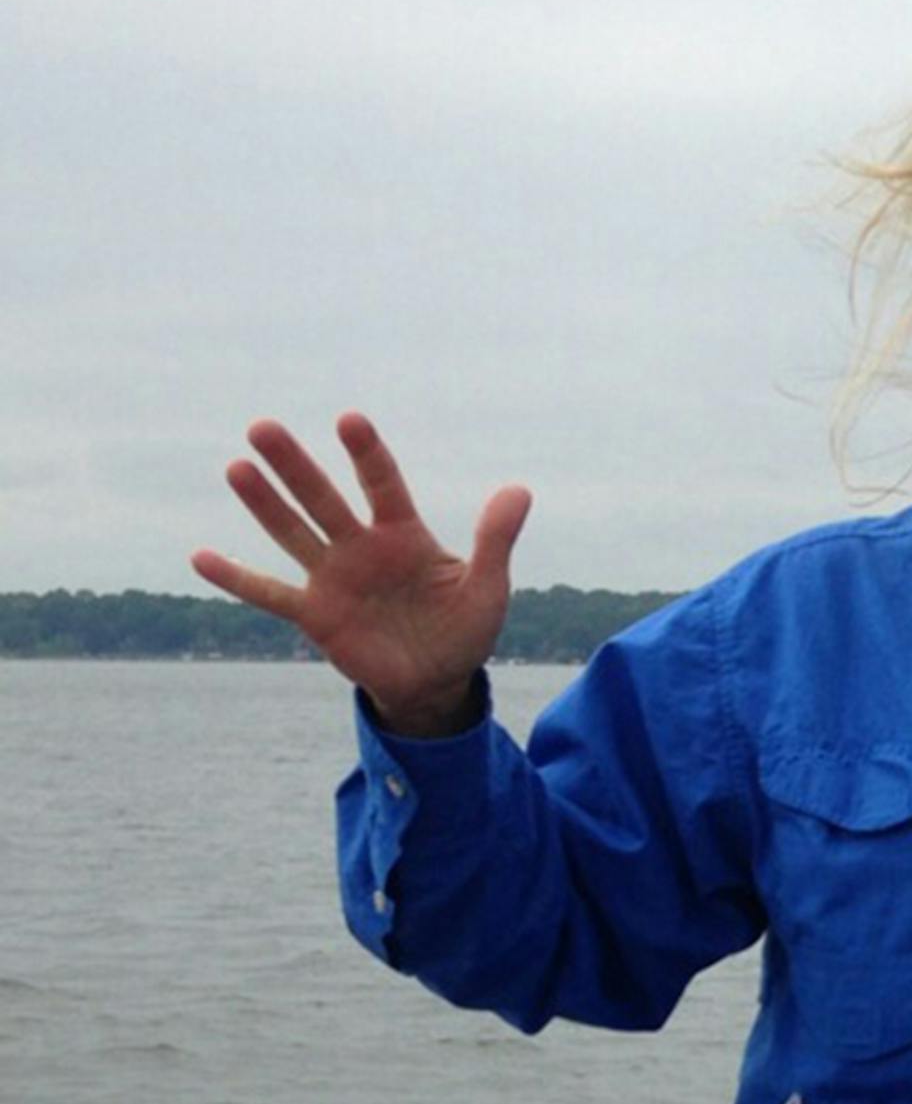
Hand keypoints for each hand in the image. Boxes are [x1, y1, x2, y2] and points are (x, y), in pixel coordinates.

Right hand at [192, 415, 531, 734]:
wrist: (438, 681)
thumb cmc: (464, 629)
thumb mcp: (487, 588)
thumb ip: (495, 539)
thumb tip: (519, 490)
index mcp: (404, 535)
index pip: (383, 485)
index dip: (367, 455)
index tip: (350, 422)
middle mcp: (361, 548)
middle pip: (323, 499)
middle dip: (295, 466)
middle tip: (263, 428)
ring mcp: (333, 578)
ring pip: (293, 534)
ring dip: (265, 505)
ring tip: (238, 468)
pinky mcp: (315, 615)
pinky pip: (270, 594)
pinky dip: (236, 579)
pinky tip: (199, 558)